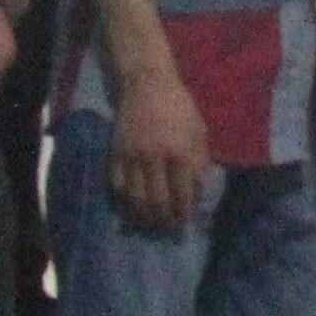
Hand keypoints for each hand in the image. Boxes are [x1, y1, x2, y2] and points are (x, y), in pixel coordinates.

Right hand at [111, 67, 214, 234]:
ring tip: (149, 226)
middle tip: (167, 231)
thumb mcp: (200, 132)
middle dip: (163, 222)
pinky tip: (130, 210)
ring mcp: (132, 157)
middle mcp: (155, 158)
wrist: (146, 84)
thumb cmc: (179, 107)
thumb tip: (197, 194)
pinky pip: (117, 186)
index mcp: (180, 152)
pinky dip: (123, 202)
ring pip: (135, 198)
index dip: (183, 215)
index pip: (182, 195)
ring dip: (143, 217)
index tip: (185, 226)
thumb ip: (200, 163)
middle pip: (157, 202)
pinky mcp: (115, 154)